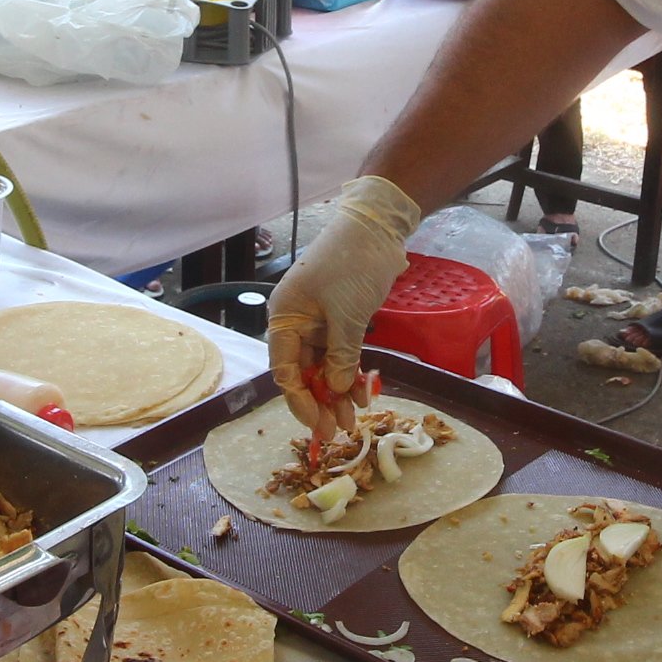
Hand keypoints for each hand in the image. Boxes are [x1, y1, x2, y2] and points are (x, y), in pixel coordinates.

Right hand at [268, 176, 423, 431]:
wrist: (377, 229)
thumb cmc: (352, 266)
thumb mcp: (347, 316)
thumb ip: (341, 356)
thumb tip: (336, 390)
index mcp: (285, 318)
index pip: (284, 369)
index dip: (299, 401)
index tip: (317, 425)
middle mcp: (296, 323)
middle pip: (304, 372)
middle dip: (321, 402)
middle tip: (339, 432)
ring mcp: (318, 322)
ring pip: (324, 367)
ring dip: (338, 393)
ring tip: (354, 419)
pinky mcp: (340, 320)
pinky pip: (341, 355)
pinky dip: (351, 374)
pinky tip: (362, 394)